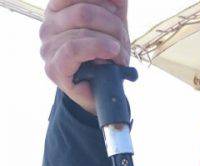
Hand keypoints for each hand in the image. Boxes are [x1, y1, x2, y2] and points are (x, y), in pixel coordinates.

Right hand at [40, 0, 129, 114]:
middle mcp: (48, 25)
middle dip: (111, 24)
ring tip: (120, 54)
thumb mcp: (111, 21)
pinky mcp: (54, 68)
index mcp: (57, 9)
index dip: (101, 0)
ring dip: (111, 41)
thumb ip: (113, 3)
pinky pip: (73, 49)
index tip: (117, 10)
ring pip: (82, 30)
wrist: (104, 92)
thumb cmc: (106, 55)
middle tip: (123, 39)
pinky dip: (96, 48)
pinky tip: (112, 51)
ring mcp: (48, 47)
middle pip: (84, 11)